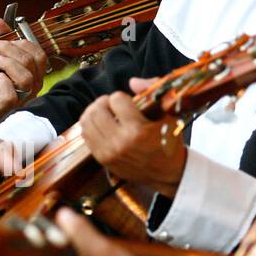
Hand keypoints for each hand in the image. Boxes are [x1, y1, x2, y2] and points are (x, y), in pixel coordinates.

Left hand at [0, 18, 46, 127]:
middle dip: (11, 48)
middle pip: (33, 62)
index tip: (1, 39)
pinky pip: (11, 96)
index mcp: (33, 74)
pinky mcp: (4, 109)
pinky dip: (3, 82)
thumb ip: (0, 41)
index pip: (39, 54)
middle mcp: (31, 88)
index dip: (22, 42)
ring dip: (8, 63)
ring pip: (27, 79)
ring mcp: (20, 100)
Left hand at [79, 82, 186, 196]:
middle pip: (96, 109)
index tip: (129, 103)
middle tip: (112, 105)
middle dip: (104, 102)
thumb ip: (153, 92)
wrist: (167, 174)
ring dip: (95, 113)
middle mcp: (119, 142)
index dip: (122, 97)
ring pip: (86, 121)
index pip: (116, 99)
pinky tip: (103, 126)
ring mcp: (108, 152)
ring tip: (106, 114)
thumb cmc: (169, 141)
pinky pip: (86, 135)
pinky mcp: (102, 159)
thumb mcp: (168, 114)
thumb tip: (132, 81)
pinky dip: (92, 126)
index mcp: (137, 130)